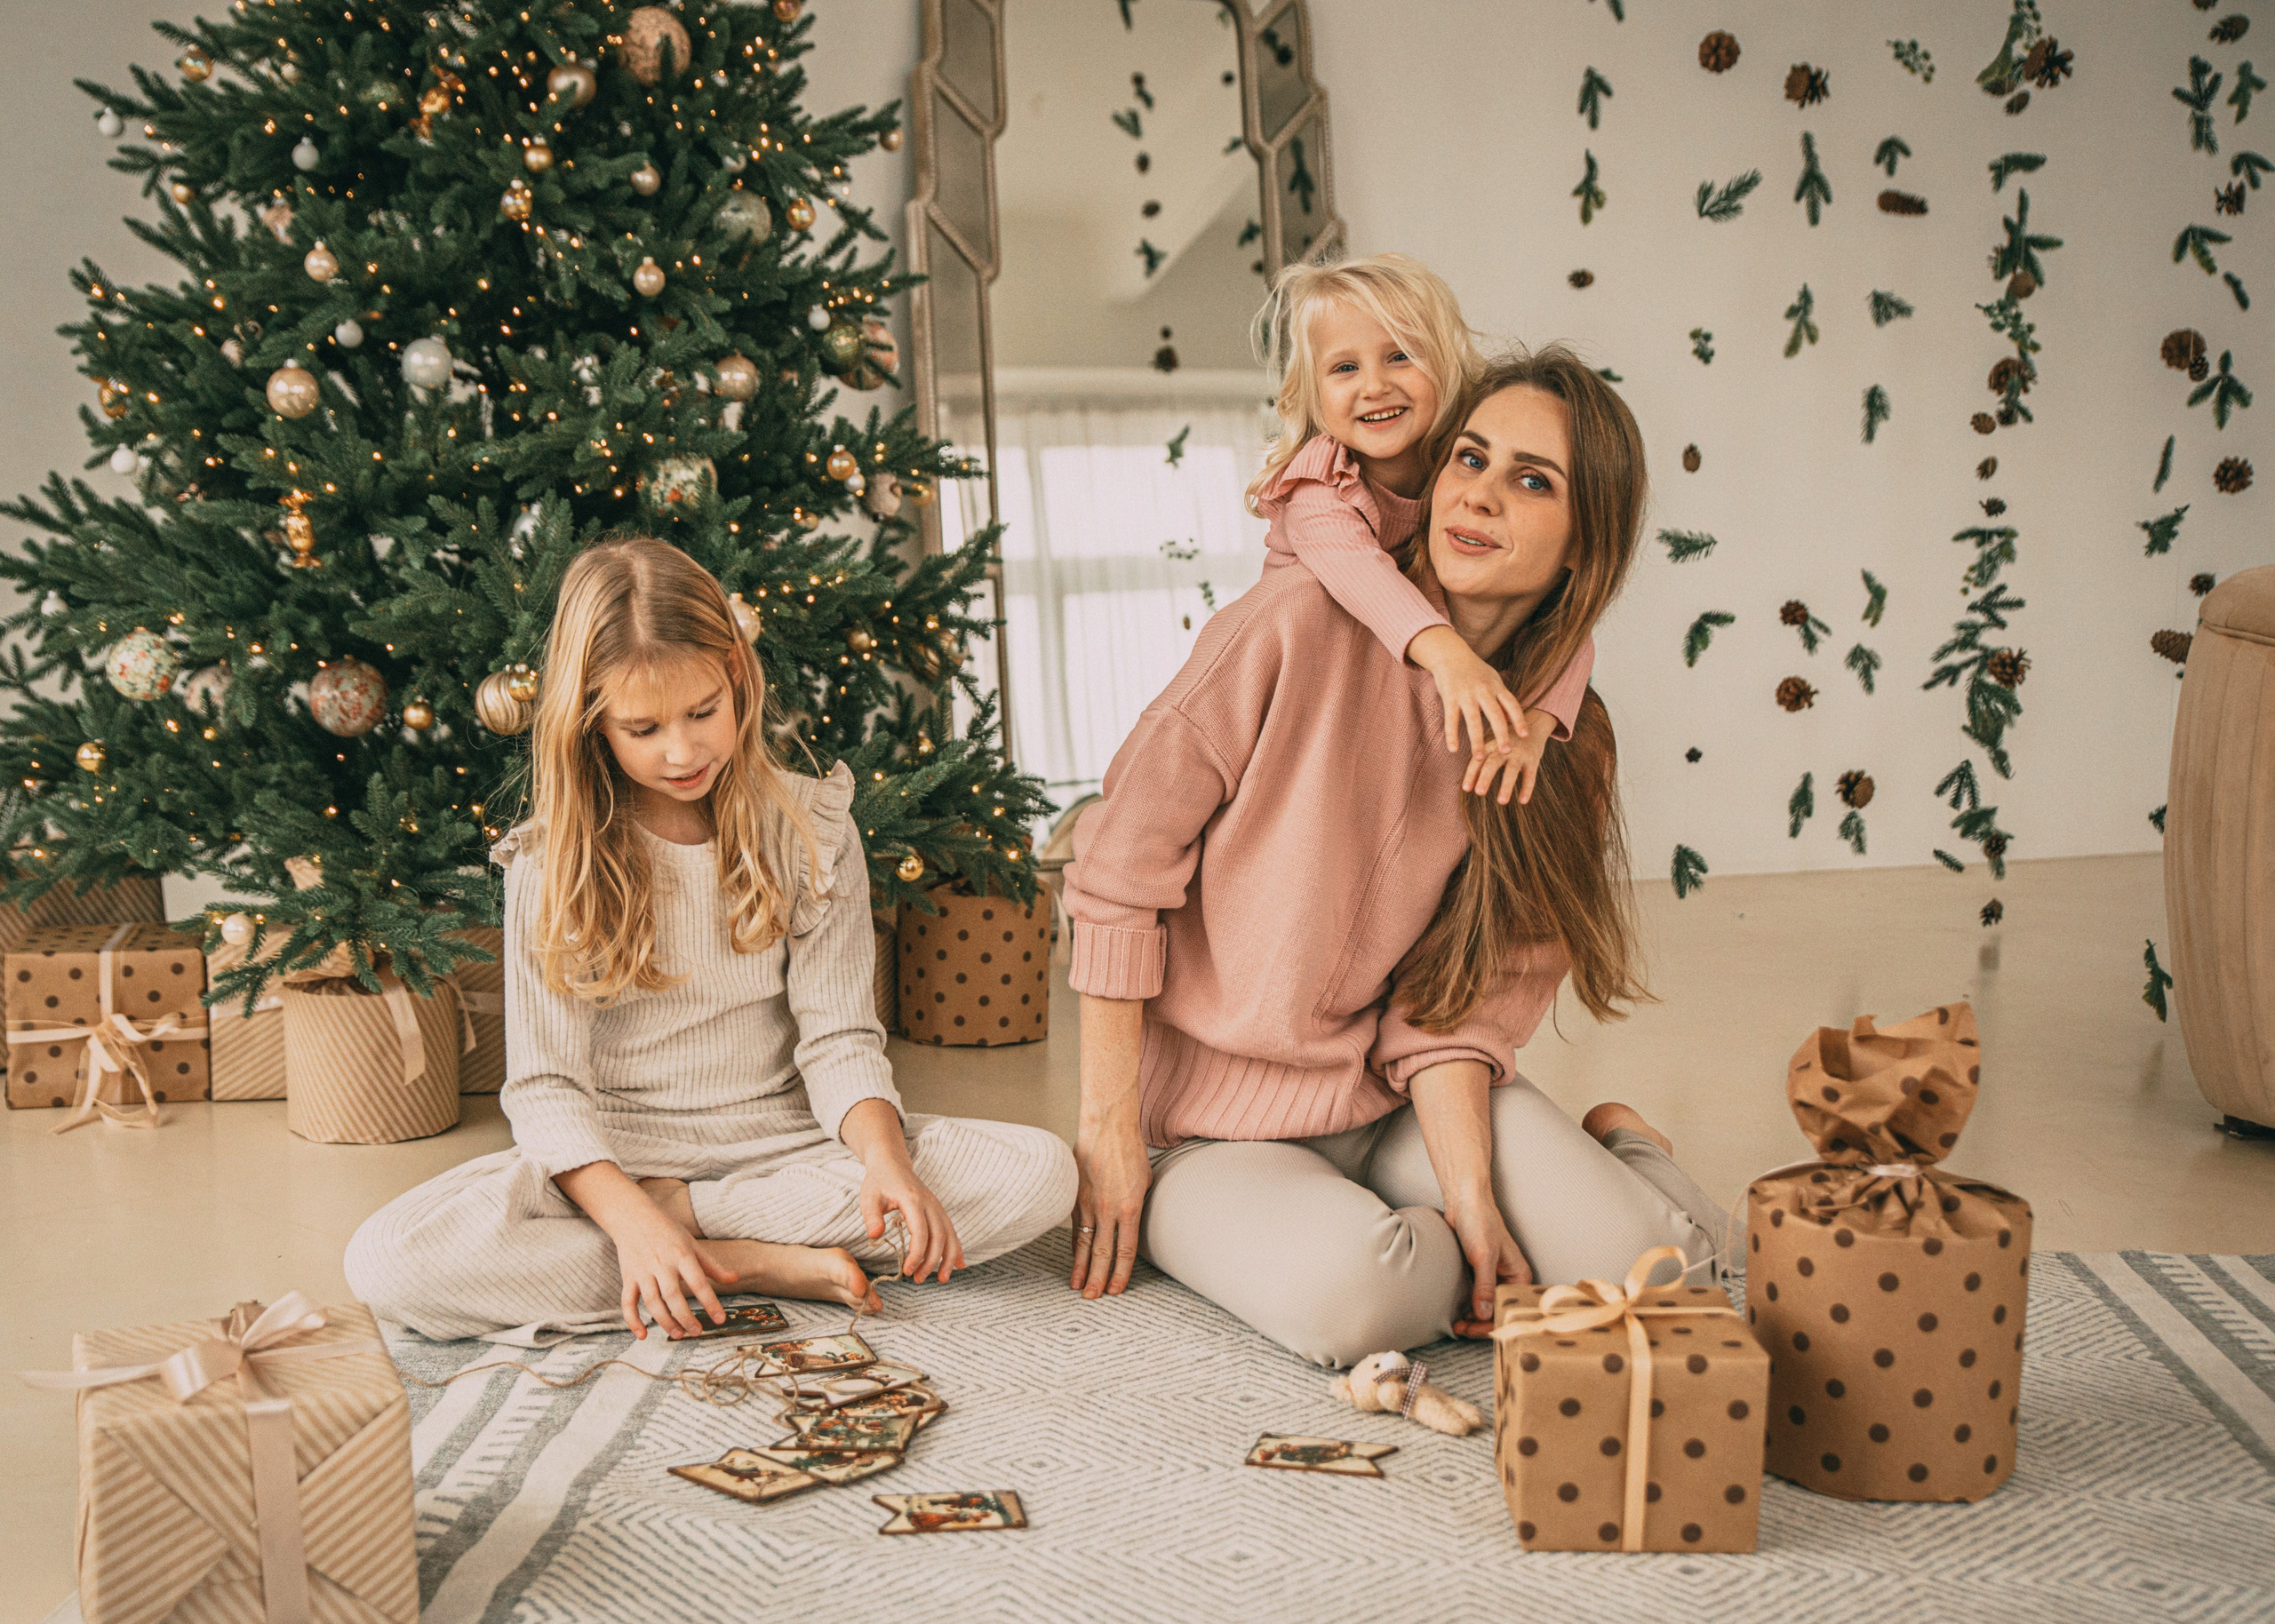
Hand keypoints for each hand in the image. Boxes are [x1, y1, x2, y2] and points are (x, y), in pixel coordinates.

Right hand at [606, 1195, 734, 1339]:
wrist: (633, 1216)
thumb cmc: (667, 1231)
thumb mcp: (692, 1244)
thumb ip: (712, 1265)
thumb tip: (735, 1279)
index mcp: (681, 1254)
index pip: (698, 1282)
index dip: (710, 1302)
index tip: (720, 1320)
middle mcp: (661, 1264)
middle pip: (673, 1296)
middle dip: (685, 1317)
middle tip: (697, 1332)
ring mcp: (642, 1271)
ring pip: (652, 1302)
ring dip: (664, 1321)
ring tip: (678, 1334)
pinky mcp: (627, 1277)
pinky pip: (627, 1302)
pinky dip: (632, 1320)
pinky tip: (642, 1335)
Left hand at [859, 1159, 964, 1283]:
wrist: (892, 1164)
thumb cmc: (878, 1182)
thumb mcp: (868, 1197)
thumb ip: (871, 1216)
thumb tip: (875, 1236)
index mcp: (913, 1200)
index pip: (920, 1232)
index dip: (917, 1254)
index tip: (907, 1271)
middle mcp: (930, 1203)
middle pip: (939, 1237)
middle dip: (931, 1261)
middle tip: (917, 1279)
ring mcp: (937, 1207)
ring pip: (950, 1235)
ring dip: (948, 1258)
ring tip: (942, 1279)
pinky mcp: (938, 1210)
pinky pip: (951, 1231)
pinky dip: (956, 1248)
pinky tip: (958, 1264)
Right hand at [1070, 1117, 1151, 1298]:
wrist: (1107, 1128)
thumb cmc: (1131, 1152)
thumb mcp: (1145, 1182)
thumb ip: (1137, 1205)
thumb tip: (1132, 1222)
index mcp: (1130, 1209)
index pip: (1125, 1251)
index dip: (1120, 1273)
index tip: (1116, 1290)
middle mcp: (1108, 1210)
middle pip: (1102, 1253)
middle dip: (1098, 1279)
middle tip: (1093, 1299)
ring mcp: (1088, 1204)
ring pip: (1083, 1243)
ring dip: (1081, 1268)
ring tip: (1077, 1286)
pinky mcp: (1074, 1196)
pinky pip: (1074, 1226)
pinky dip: (1074, 1245)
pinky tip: (1074, 1258)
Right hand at [1410, 626, 1525, 759]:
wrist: (1451, 654)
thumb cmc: (1474, 670)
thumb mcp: (1492, 680)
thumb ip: (1502, 699)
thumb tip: (1513, 720)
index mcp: (1496, 686)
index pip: (1512, 704)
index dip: (1519, 720)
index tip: (1525, 736)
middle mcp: (1483, 690)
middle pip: (1495, 715)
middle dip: (1501, 734)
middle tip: (1506, 752)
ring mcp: (1466, 694)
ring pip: (1473, 720)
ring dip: (1477, 741)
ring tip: (1479, 758)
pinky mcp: (1449, 697)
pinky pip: (1451, 719)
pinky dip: (1452, 735)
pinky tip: (1453, 749)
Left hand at [1443, 1190, 1532, 1337]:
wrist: (1464, 1201)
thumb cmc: (1480, 1222)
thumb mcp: (1483, 1256)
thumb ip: (1484, 1286)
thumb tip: (1484, 1315)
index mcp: (1520, 1276)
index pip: (1510, 1311)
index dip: (1492, 1324)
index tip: (1471, 1330)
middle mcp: (1510, 1280)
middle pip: (1498, 1313)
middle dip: (1480, 1325)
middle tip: (1459, 1329)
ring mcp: (1494, 1278)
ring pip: (1487, 1308)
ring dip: (1473, 1320)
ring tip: (1456, 1325)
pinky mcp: (1480, 1275)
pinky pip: (1477, 1299)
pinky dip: (1468, 1309)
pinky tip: (1458, 1314)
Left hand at [1462, 707, 1554, 804]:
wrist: (1534, 724)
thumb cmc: (1506, 742)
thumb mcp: (1492, 746)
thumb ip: (1480, 763)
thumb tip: (1466, 788)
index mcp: (1490, 745)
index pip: (1478, 760)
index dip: (1471, 774)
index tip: (1466, 788)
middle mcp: (1503, 749)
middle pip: (1493, 763)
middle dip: (1486, 777)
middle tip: (1479, 792)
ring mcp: (1519, 754)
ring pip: (1512, 771)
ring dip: (1506, 786)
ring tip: (1501, 802)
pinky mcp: (1533, 759)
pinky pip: (1530, 775)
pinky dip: (1527, 788)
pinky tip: (1523, 801)